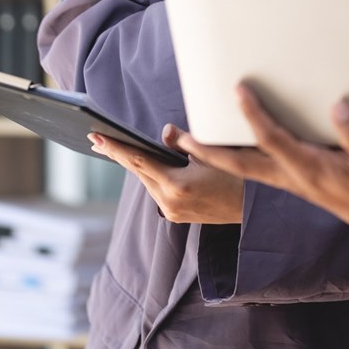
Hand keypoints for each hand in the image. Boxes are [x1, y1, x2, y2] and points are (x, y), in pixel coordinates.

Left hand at [87, 125, 244, 224]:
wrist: (253, 208)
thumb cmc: (236, 176)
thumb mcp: (211, 153)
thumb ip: (183, 142)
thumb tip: (163, 133)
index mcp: (176, 185)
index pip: (138, 161)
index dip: (115, 147)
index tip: (95, 137)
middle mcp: (169, 202)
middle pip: (138, 172)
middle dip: (118, 154)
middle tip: (96, 137)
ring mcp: (172, 212)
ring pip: (147, 181)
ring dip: (134, 164)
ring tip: (115, 147)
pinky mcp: (177, 216)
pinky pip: (157, 190)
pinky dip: (150, 175)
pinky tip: (143, 164)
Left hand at [176, 85, 348, 249]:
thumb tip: (338, 108)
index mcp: (310, 170)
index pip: (272, 140)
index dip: (254, 115)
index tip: (238, 90)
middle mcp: (293, 179)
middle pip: (240, 165)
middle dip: (207, 151)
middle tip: (179, 137)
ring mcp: (292, 184)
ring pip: (245, 170)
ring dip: (215, 157)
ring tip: (191, 142)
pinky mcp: (297, 185)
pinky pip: (257, 172)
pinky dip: (236, 161)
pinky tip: (230, 151)